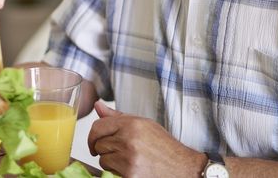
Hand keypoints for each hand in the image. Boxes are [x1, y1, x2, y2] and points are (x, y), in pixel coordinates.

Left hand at [88, 101, 206, 177]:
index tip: (95, 142)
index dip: (93, 136)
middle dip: (105, 149)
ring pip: (103, 160)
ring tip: (128, 160)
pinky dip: (116, 172)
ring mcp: (128, 158)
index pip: (98, 126)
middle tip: (120, 152)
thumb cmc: (165, 147)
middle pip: (99, 144)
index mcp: (131, 124)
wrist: (184, 168)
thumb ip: (117, 117)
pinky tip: (131, 169)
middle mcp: (129, 140)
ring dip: (111, 162)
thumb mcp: (144, 125)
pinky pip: (110, 172)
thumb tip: (98, 106)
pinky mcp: (130, 175)